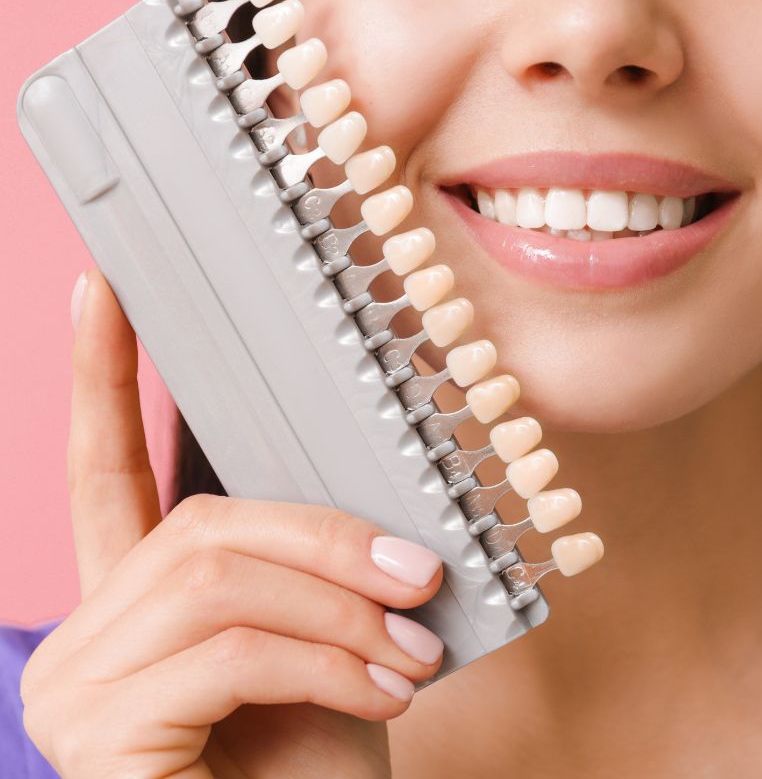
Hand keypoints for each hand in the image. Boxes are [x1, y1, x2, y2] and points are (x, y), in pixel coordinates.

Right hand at [20, 269, 445, 777]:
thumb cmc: (313, 771)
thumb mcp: (328, 652)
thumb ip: (319, 575)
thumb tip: (380, 516)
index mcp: (138, 605)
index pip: (105, 471)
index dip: (102, 379)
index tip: (104, 292)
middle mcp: (86, 634)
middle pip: (204, 523)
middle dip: (329, 541)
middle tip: (421, 573)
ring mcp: (78, 685)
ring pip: (219, 578)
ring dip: (341, 607)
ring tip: (412, 653)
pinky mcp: (97, 731)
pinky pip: (231, 649)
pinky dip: (328, 661)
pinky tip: (383, 694)